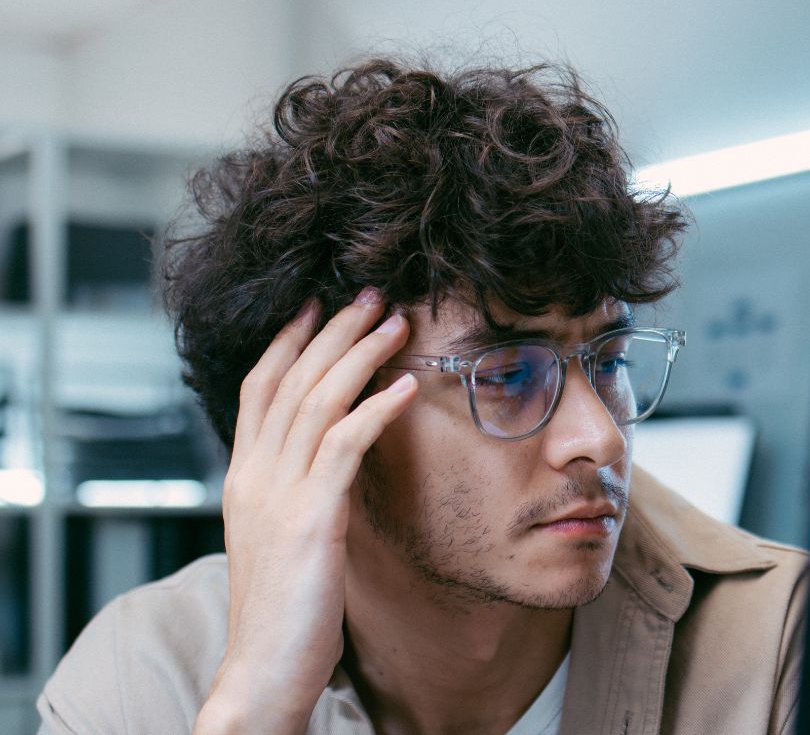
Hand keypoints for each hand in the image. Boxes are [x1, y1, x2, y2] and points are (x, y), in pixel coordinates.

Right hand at [194, 288, 416, 733]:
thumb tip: (330, 458)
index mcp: (244, 477)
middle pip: (290, 379)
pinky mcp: (311, 519)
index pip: (259, 387)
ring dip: (360, 354)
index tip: (317, 304)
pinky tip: (407, 386)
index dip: (288, 340)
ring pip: (318, 400)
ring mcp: (278, 494)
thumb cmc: (282, 609)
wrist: (262, 672)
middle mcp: (254, 476)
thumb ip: (297, 489)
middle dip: (332, 330)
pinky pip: (345, 446)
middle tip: (371, 294)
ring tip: (396, 323)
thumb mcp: (282, 535)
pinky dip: (376, 409)